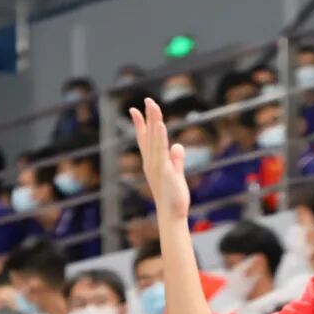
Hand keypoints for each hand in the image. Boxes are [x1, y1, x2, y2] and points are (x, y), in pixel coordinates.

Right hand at [130, 98, 190, 218]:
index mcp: (152, 162)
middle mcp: (150, 162)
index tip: (135, 109)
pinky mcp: (163, 171)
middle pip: (148, 135)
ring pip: (154, 139)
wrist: (172, 215)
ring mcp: (155, 166)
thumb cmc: (173, 198)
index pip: (144, 139)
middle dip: (148, 116)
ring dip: (153, 121)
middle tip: (147, 99)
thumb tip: (178, 146)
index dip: (141, 124)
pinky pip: (161, 150)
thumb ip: (176, 160)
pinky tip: (160, 124)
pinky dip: (160, 137)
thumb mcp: (176, 174)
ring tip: (152, 105)